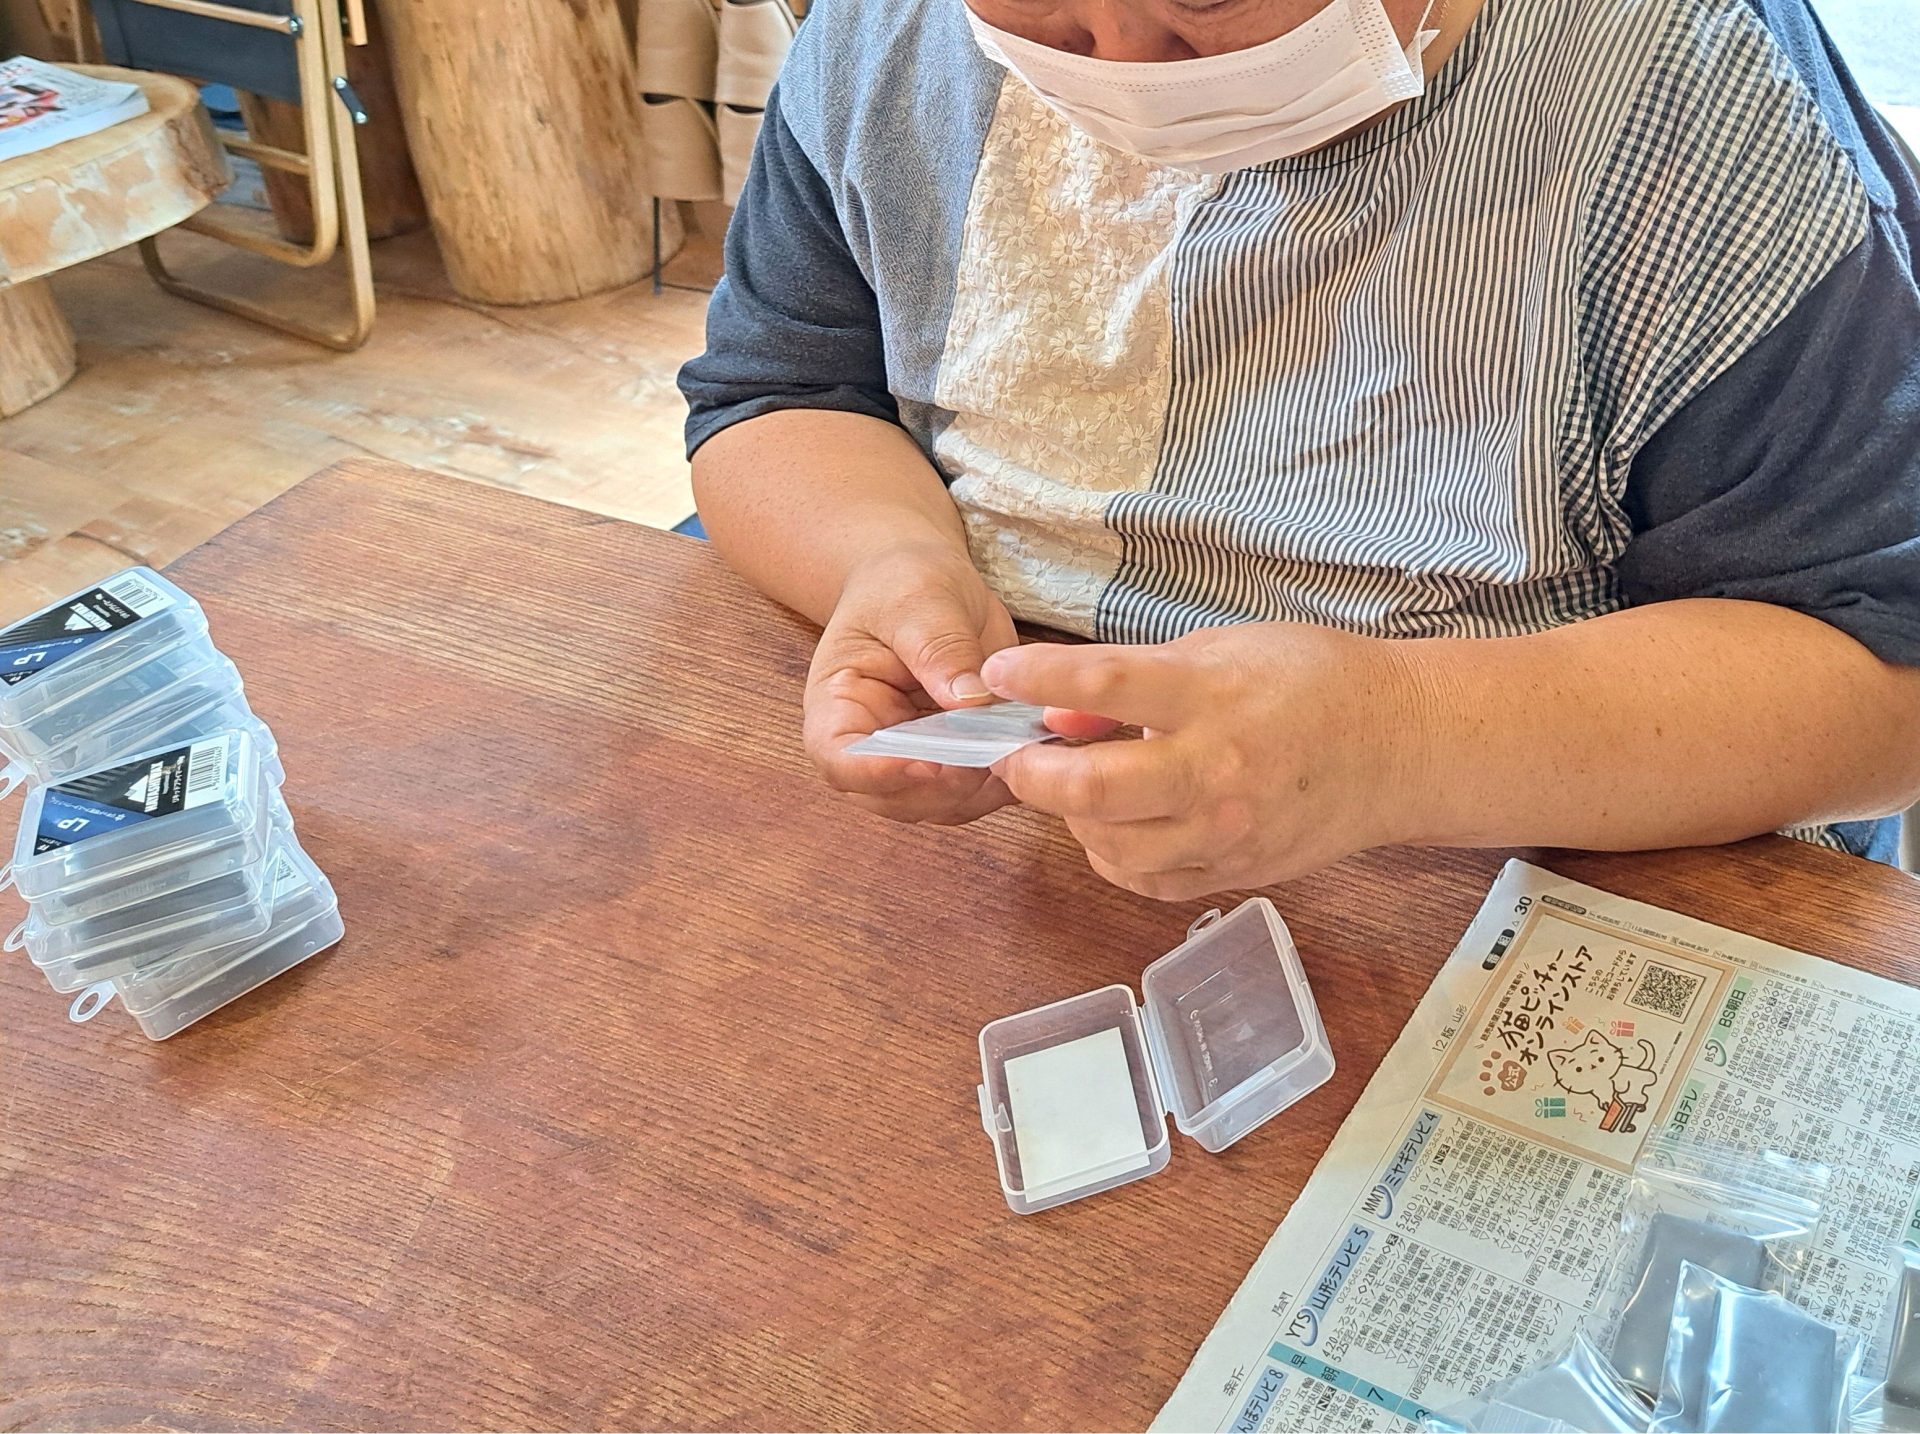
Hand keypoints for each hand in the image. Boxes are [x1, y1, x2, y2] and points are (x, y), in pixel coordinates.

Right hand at [805, 543, 1020, 823]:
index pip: (838, 756)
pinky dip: (1006, 781)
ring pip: (940, 804)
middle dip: (942, 786)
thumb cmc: (903, 584)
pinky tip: (1029, 747)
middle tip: (990, 755)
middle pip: (892, 795)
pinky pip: (979, 791)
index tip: (928, 761)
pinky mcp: (956, 760)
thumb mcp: (918, 600)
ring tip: (1016, 746)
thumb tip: (971, 704)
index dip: (877, 772)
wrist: (925, 582)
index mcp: (837, 703)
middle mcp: (869, 744)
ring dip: (980, 789)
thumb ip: (939, 649)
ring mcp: (914, 759)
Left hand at [984, 623, 1423, 897]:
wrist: (1399, 747)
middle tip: (1015, 755)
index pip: (1102, 685)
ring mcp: (1228, 835)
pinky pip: (1148, 880)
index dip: (1034, 677)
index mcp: (1214, 698)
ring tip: (1072, 787)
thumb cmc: (1312, 683)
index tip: (996, 672)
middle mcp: (1218, 773)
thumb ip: (1135, 678)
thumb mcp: (1221, 649)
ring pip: (1113, 848)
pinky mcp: (1236, 874)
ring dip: (1073, 818)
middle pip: (1095, 790)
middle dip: (1033, 773)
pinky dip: (1115, 854)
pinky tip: (1115, 824)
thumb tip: (1056, 708)